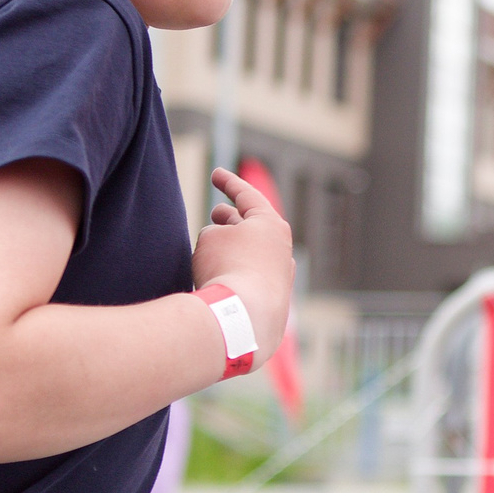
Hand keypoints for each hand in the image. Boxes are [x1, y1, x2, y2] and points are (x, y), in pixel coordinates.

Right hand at [190, 167, 293, 347]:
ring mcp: (282, 278)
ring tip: (216, 248)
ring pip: (254, 256)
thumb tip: (223, 247)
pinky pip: (251, 282)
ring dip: (235, 250)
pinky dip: (236, 275)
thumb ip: (216, 233)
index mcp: (271, 225)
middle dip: (234, 219)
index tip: (216, 174)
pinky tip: (224, 282)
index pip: (247, 196)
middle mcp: (283, 250)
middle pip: (254, 227)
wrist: (242, 319)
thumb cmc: (226, 269)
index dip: (228, 183)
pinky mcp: (275, 303)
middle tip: (217, 215)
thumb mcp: (210, 237)